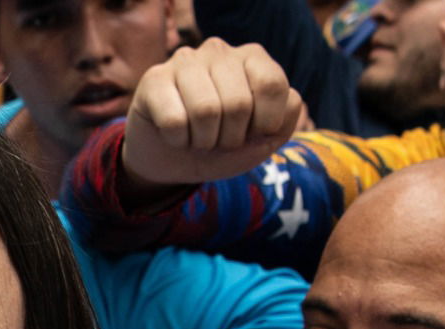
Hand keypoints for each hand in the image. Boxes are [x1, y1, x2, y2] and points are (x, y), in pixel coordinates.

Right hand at [119, 37, 302, 205]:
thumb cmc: (220, 145)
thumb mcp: (260, 141)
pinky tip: (175, 135)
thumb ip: (285, 122)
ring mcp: (185, 60)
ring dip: (203, 141)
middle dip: (230, 138)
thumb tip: (290, 102)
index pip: (272, 85)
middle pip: (238, 104)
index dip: (265, 123)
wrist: (171, 161)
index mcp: (252, 58)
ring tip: (198, 139)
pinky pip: (174, 121)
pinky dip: (178, 141)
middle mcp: (219, 50)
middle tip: (218, 141)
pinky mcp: (154, 78)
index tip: (252, 134)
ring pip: (206, 111)